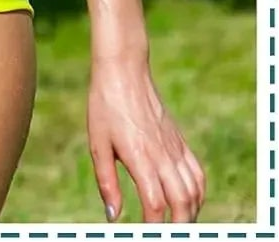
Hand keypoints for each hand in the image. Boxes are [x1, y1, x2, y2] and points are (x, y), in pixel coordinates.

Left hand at [87, 57, 205, 220]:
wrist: (123, 70)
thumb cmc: (105, 104)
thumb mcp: (98, 143)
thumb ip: (106, 182)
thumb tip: (113, 216)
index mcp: (140, 157)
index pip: (155, 204)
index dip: (153, 226)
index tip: (146, 233)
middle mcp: (162, 155)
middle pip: (183, 202)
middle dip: (178, 226)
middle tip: (166, 233)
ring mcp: (174, 147)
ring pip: (194, 189)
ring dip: (190, 211)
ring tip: (177, 223)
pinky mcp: (178, 139)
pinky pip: (196, 171)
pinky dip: (197, 191)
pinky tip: (188, 199)